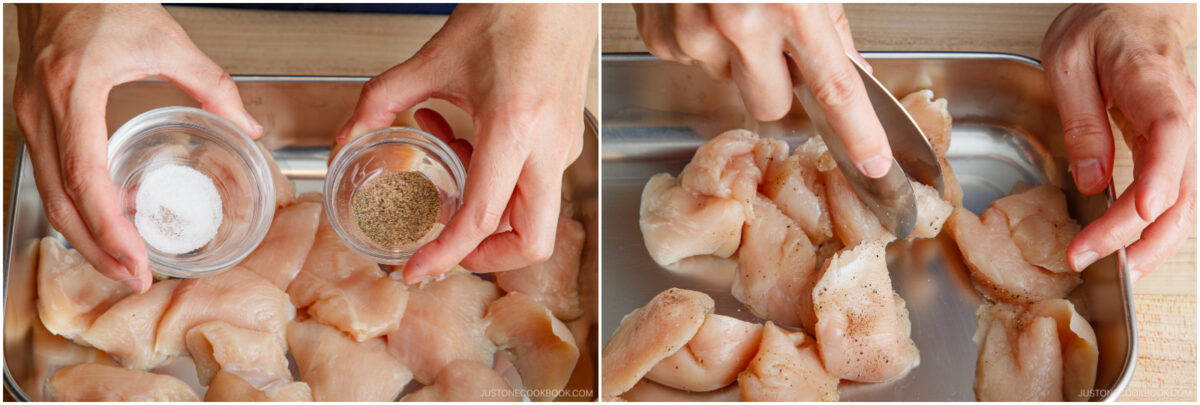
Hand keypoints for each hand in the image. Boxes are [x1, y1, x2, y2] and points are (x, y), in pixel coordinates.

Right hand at [15, 4, 261, 291]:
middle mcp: (43, 108)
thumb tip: (247, 126)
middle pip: (62, 200)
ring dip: (86, 235)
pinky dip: (78, 205)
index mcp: (75, 90)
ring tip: (125, 263)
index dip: (109, 227)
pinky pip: (51, 174)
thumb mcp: (167, 41)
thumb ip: (212, 85)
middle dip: (97, 248)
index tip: (136, 260)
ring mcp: (30, 114)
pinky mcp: (33, 116)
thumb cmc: (105, 1)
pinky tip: (113, 218)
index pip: (86, 177)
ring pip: (50, 194)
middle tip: (134, 279)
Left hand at [337, 4, 594, 283]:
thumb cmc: (511, 12)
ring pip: (531, 212)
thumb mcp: (435, 58)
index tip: (417, 268)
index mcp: (514, 128)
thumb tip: (347, 136)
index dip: (446, 254)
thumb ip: (383, 99)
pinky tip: (465, 136)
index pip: (481, 217)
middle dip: (487, 257)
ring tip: (445, 157)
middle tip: (446, 250)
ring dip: (485, 204)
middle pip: (532, 240)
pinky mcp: (566, 137)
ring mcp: (564, 145)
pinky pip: (534, 181)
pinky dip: (496, 177)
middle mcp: (549, 146)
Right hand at [634, 3, 892, 177]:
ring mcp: (693, 34)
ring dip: (734, 56)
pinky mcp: (659, 35)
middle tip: (774, 44)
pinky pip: (687, 59)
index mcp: (790, 5)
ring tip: (729, 3)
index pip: (835, 89)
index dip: (857, 133)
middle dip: (777, 84)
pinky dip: (697, 39)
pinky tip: (699, 3)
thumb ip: (828, 20)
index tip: (873, 165)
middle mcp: (739, 26)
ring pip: (726, 79)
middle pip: (769, 104)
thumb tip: (848, 70)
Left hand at [1041, 4, 1196, 279]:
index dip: (1159, 176)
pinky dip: (1157, 230)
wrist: (1136, 10)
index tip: (1139, 210)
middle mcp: (1182, 115)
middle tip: (1093, 258)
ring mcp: (1185, 136)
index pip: (1169, 134)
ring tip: (1116, 273)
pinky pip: (1176, 196)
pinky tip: (1132, 251)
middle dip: (1139, 231)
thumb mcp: (1068, 59)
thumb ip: (1081, 118)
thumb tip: (1092, 179)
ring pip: (1185, 201)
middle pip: (1179, 185)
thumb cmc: (1102, 26)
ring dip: (1154, 242)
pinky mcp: (1177, 150)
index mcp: (1153, 84)